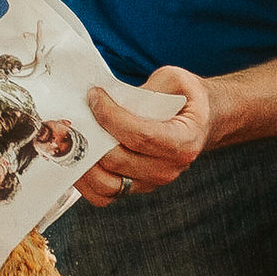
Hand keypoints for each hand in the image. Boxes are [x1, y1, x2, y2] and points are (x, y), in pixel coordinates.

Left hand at [77, 66, 211, 206]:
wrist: (201, 122)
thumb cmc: (186, 99)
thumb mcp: (175, 80)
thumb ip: (147, 88)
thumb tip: (111, 97)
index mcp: (184, 141)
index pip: (140, 135)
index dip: (111, 116)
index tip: (95, 96)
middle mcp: (169, 168)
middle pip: (118, 160)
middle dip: (92, 136)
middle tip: (77, 116)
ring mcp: (152, 182)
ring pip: (108, 184)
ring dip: (85, 162)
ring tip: (75, 138)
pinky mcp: (136, 187)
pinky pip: (104, 195)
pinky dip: (87, 182)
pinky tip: (80, 157)